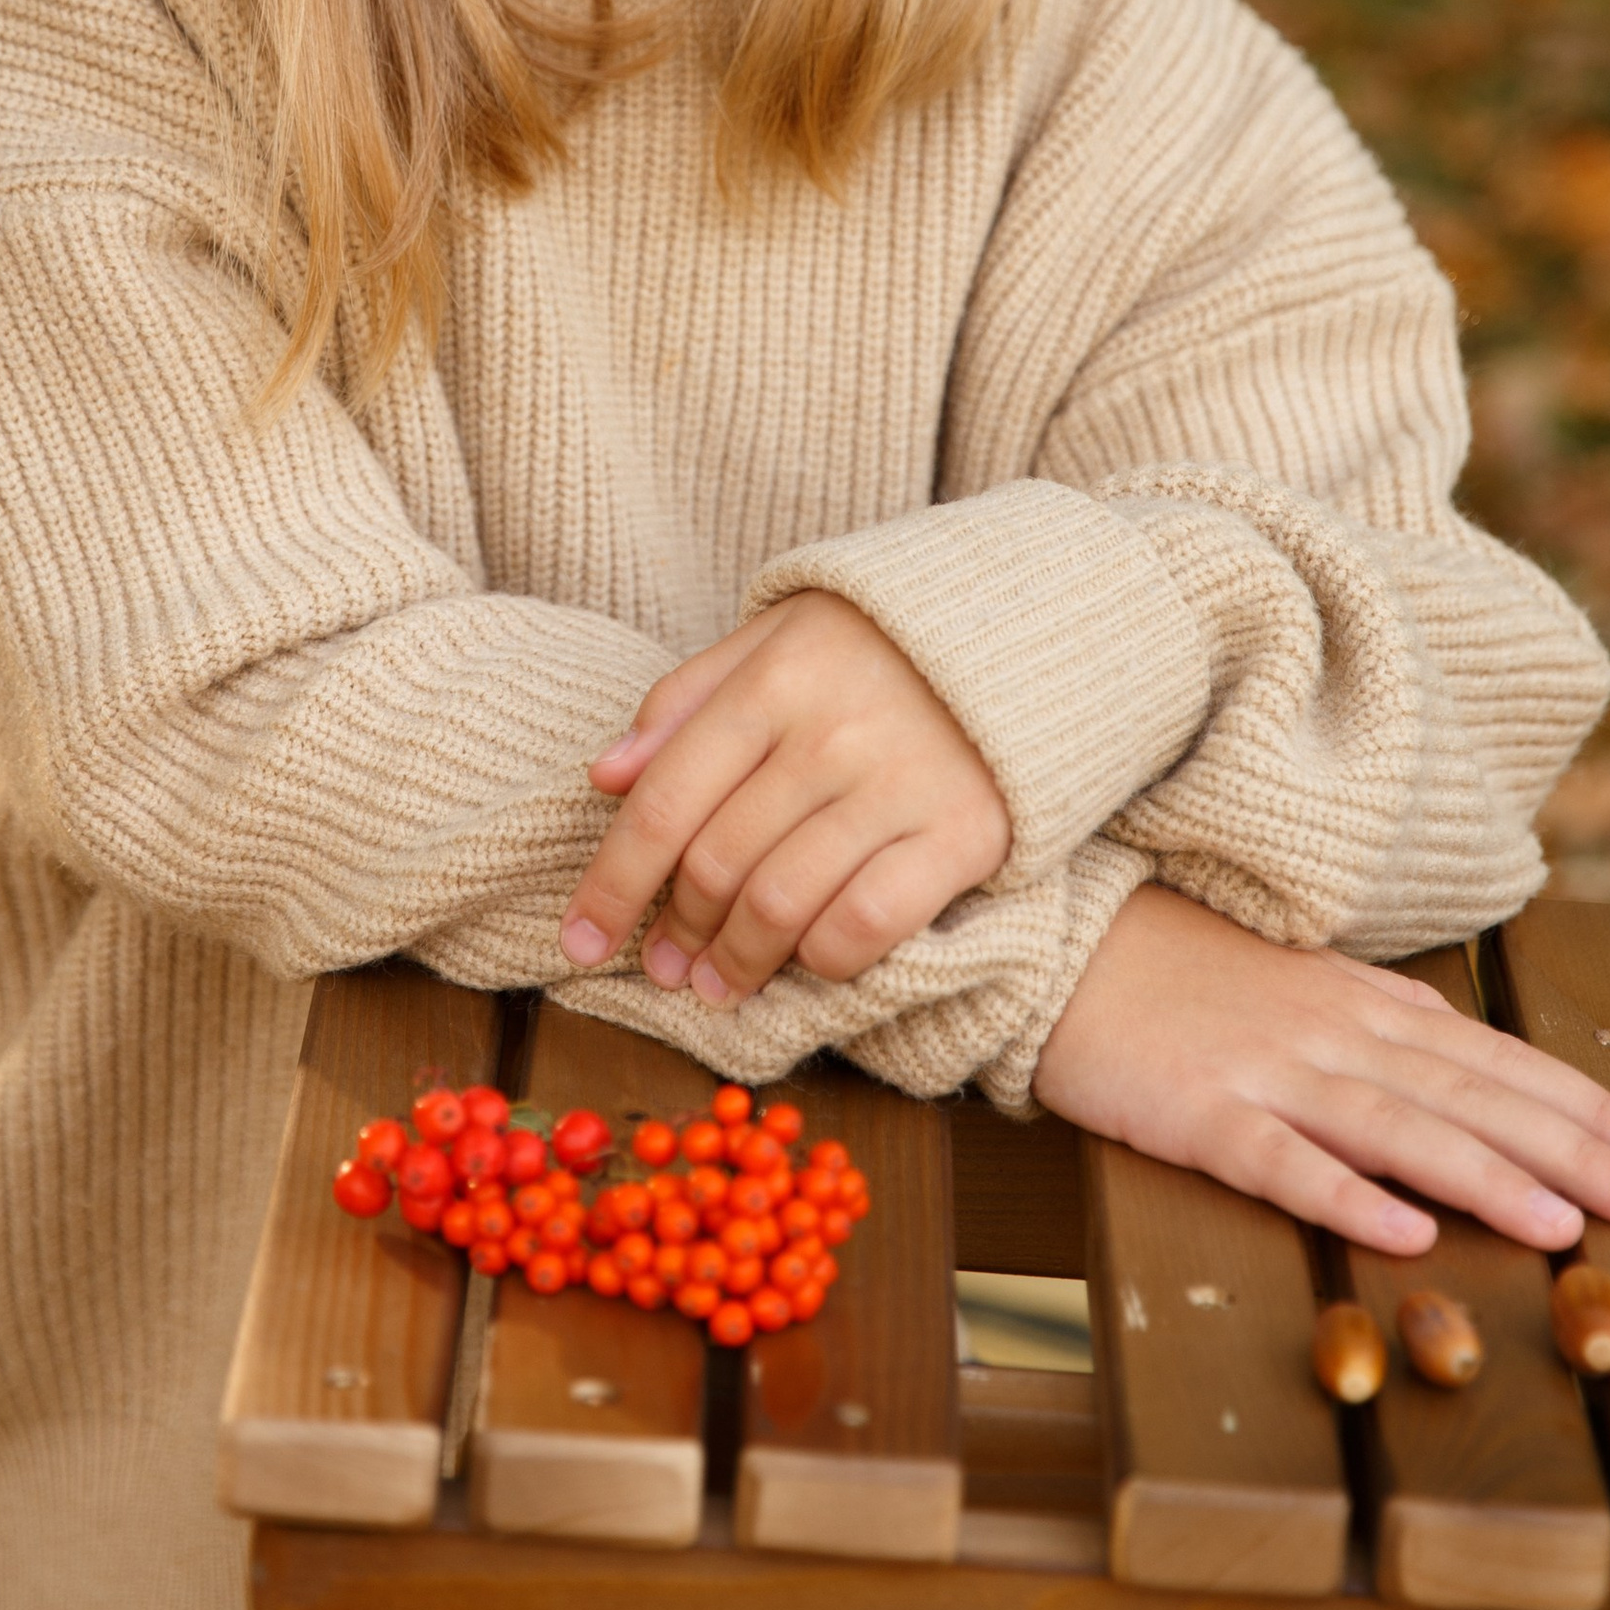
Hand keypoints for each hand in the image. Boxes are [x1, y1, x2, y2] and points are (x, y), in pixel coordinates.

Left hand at [559, 592, 1012, 1007]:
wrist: (1032, 625)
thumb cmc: (879, 642)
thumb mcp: (774, 637)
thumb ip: (686, 700)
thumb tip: (603, 775)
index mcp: (772, 680)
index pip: (663, 802)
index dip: (610, 885)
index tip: (577, 943)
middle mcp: (829, 733)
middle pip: (716, 863)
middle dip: (673, 931)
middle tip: (662, 965)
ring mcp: (898, 786)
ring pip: (780, 906)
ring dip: (735, 962)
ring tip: (716, 984)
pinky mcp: (963, 834)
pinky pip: (865, 925)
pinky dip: (821, 960)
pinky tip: (804, 965)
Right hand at [1032, 882, 1609, 1255]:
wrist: (1055, 943)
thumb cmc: (1175, 968)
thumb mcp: (1297, 982)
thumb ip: (1382, 1025)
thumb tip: (1472, 1067)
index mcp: (1360, 1002)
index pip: (1496, 1057)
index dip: (1584, 1106)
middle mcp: (1330, 1031)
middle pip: (1470, 1095)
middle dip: (1573, 1150)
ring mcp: (1264, 1071)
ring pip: (1395, 1130)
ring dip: (1485, 1179)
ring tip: (1563, 1228)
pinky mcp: (1195, 1113)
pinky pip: (1279, 1161)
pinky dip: (1344, 1196)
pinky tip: (1402, 1235)